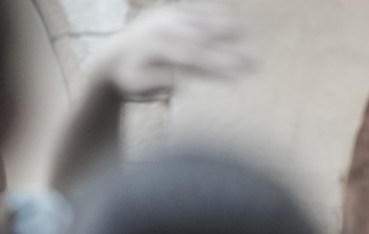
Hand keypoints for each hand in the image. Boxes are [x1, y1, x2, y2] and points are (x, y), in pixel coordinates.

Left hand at [94, 3, 253, 99]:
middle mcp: (163, 29)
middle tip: (252, 63)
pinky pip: (196, 14)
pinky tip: (234, 22)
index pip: (193, 57)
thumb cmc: (131, 76)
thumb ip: (156, 82)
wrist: (115, 54)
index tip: (237, 74)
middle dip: (227, 52)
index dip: (216, 64)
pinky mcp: (171, 12)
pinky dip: (214, 17)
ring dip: (223, 28)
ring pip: (199, 24)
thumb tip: (177, 80)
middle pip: (201, 41)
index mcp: (157, 48)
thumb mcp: (137, 85)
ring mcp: (167, 17)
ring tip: (243, 30)